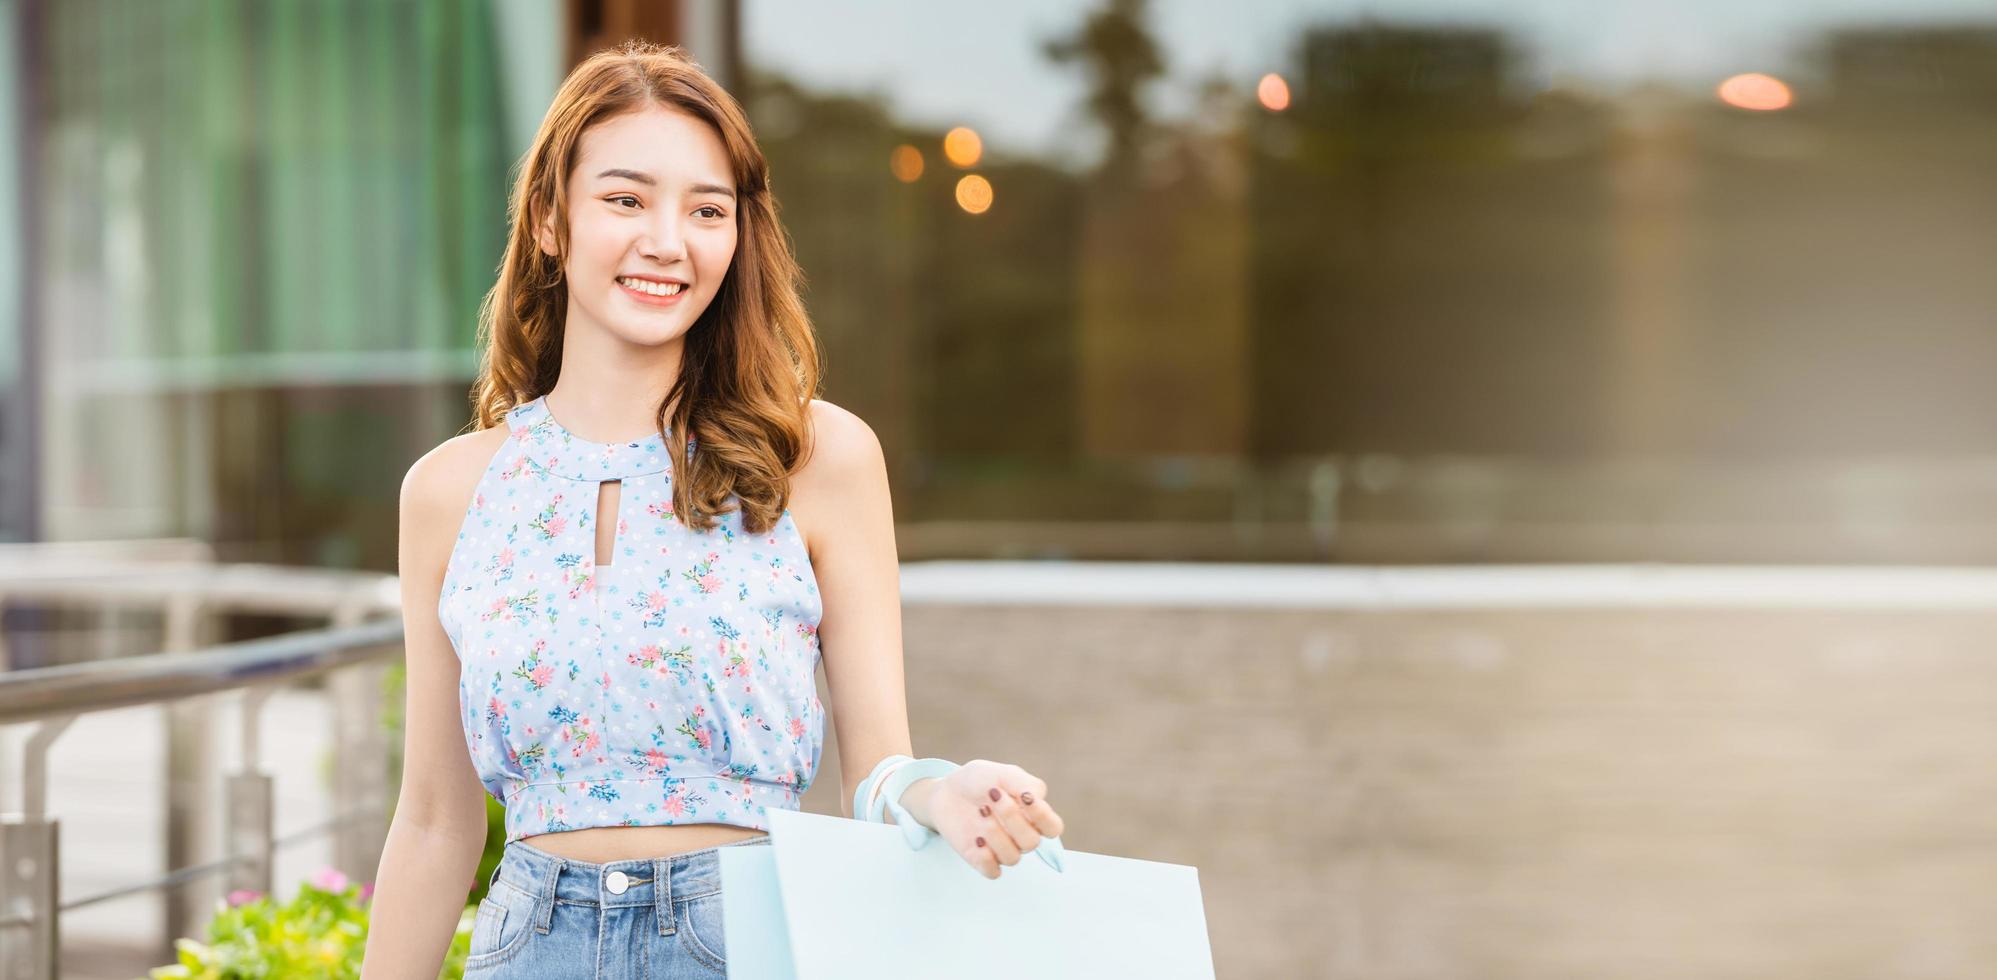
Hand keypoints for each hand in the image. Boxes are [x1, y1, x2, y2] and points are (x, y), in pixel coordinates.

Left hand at [901, 759, 1065, 879]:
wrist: (947, 791)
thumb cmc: (979, 781)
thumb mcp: (1002, 773)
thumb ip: (1023, 783)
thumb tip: (1034, 797)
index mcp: (1031, 815)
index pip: (1053, 827)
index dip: (1044, 816)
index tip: (1025, 797)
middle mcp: (1020, 835)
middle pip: (1031, 842)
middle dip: (1012, 818)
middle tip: (993, 796)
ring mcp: (1001, 849)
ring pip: (1012, 858)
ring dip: (996, 835)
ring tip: (980, 812)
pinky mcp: (981, 859)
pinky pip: (993, 872)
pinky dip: (987, 859)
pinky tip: (976, 839)